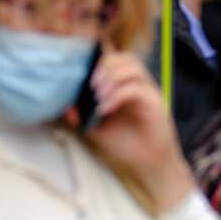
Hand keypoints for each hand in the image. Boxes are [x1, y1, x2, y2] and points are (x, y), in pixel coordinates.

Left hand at [70, 48, 193, 212]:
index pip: (114, 58)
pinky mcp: (155, 102)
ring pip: (132, 67)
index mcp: (124, 85)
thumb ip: (81, 116)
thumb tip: (65, 105)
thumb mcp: (96, 129)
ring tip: (98, 96)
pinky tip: (105, 109)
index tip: (81, 69)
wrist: (147, 163)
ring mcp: (148, 91)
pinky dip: (118, 95)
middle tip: (90, 86)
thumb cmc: (125, 143)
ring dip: (111, 77)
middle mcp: (138, 84)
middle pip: (124, 57)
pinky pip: (136, 88)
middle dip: (104, 66)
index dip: (99, 56)